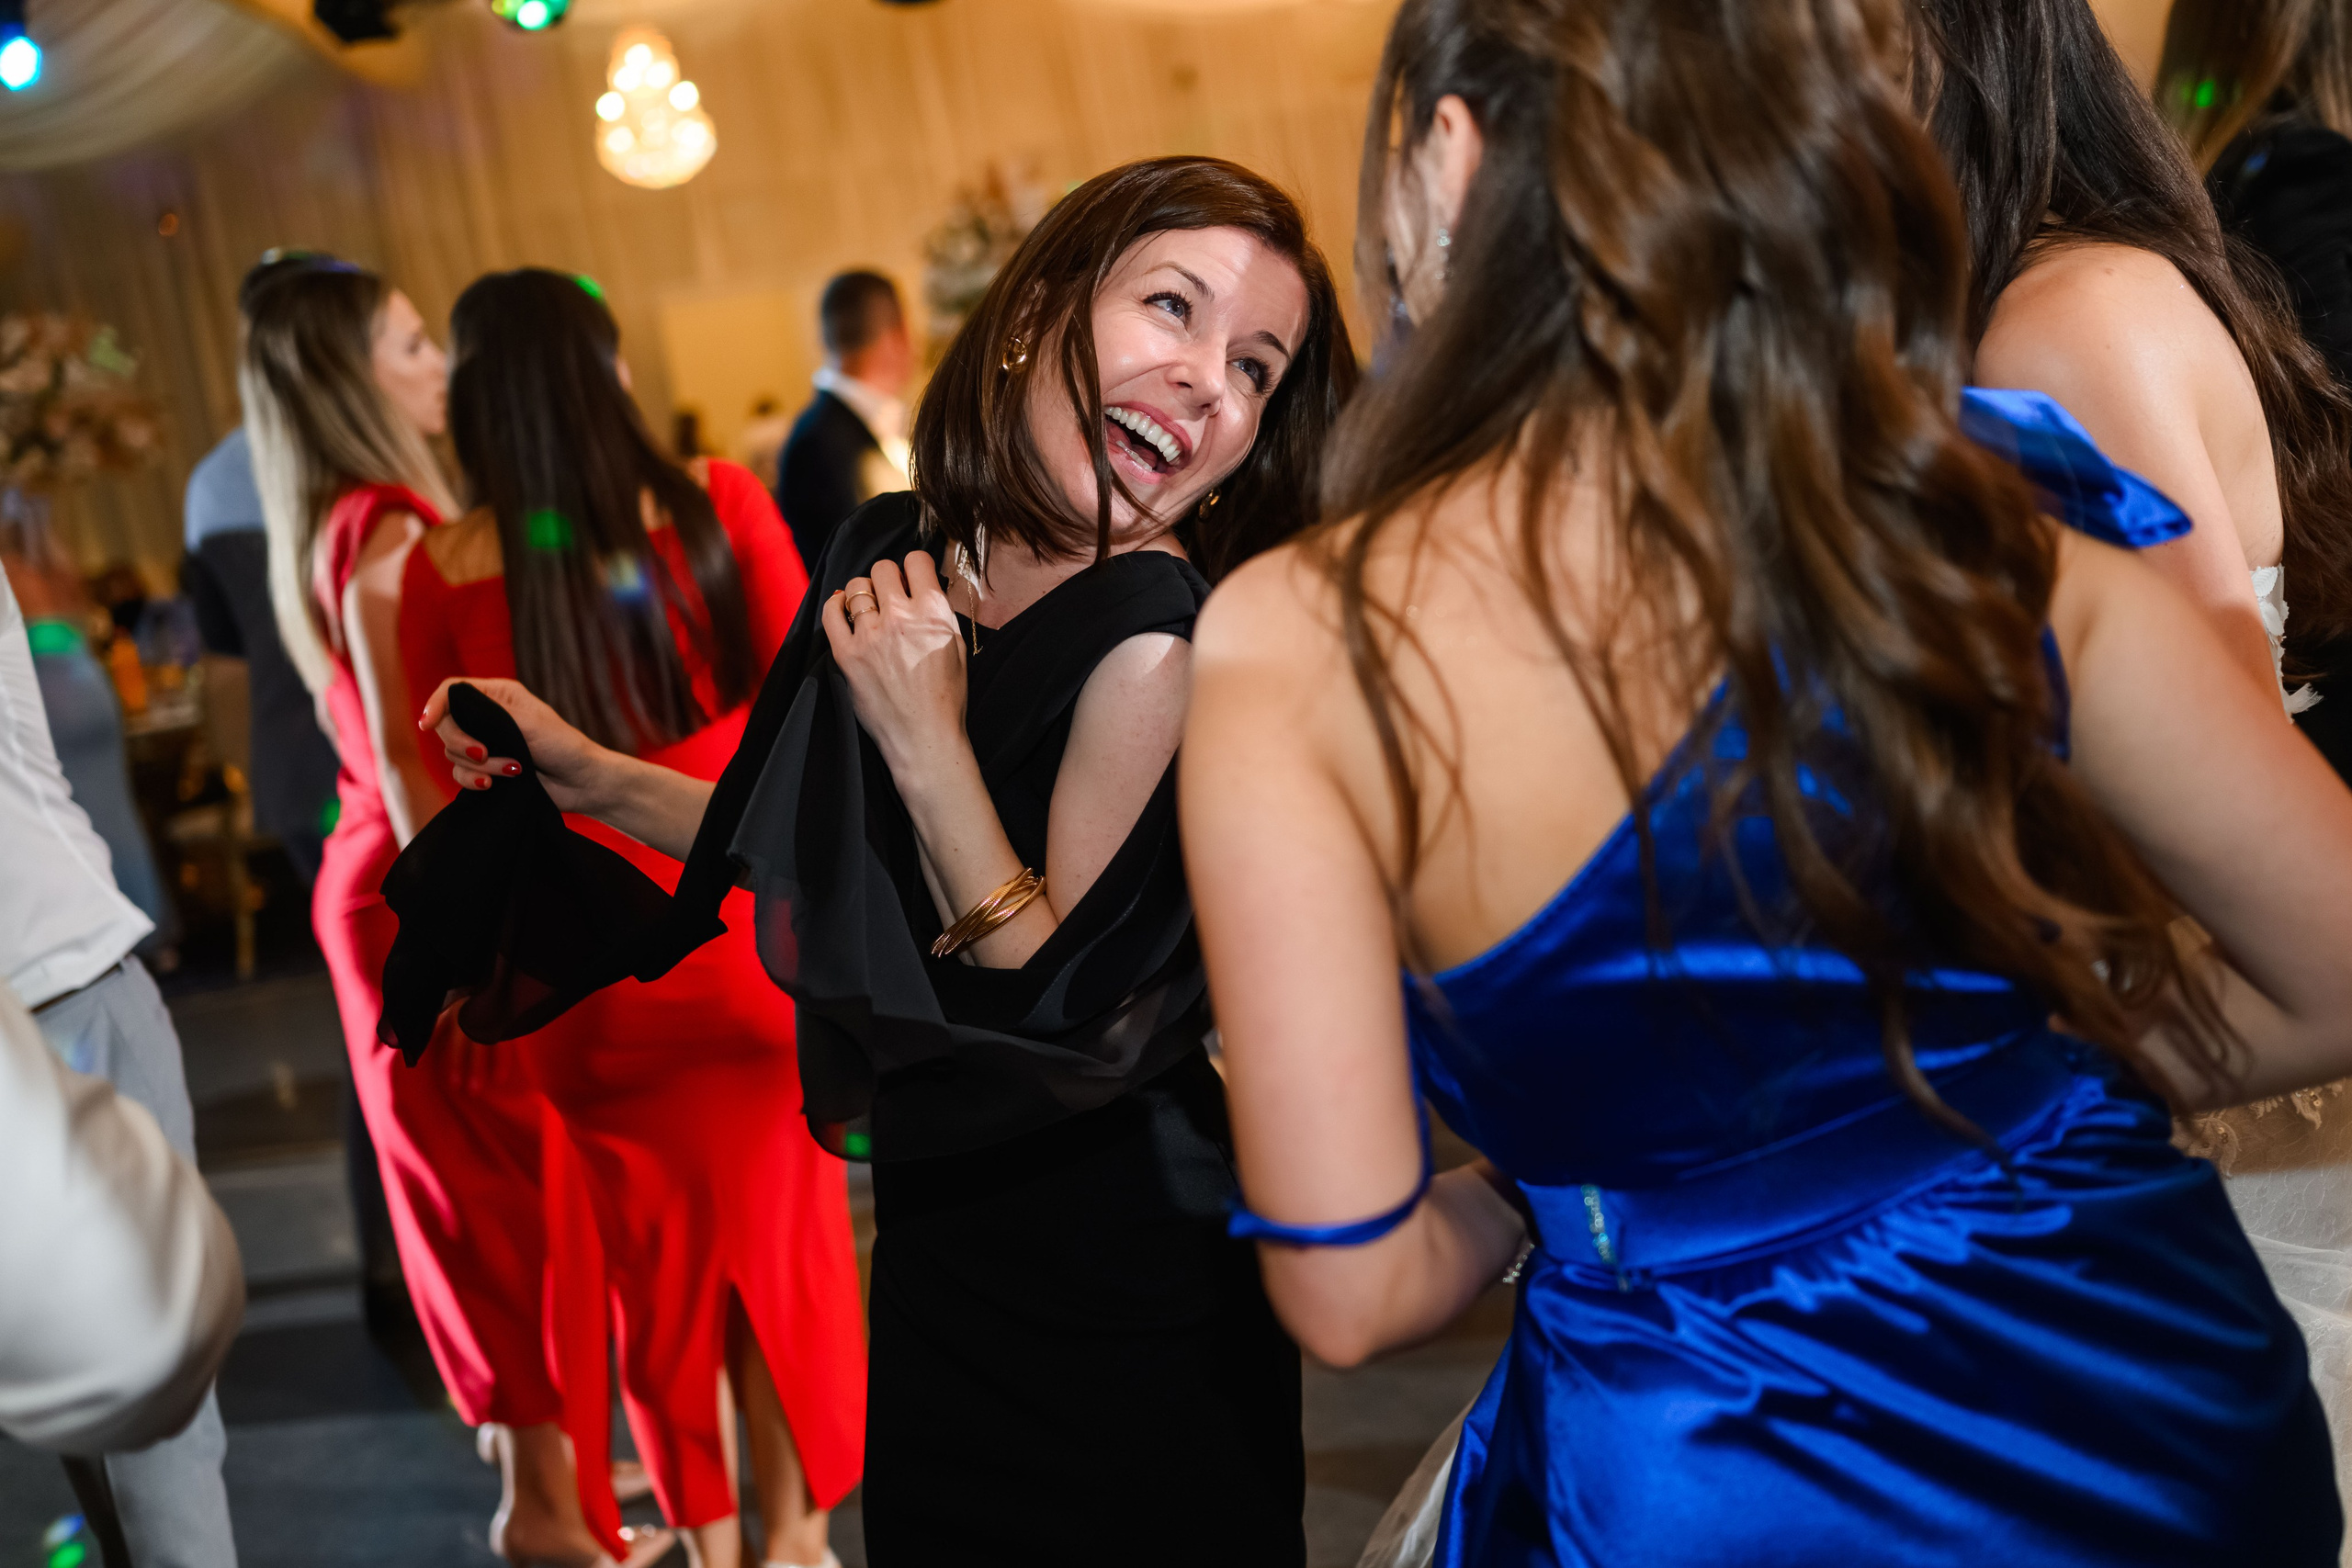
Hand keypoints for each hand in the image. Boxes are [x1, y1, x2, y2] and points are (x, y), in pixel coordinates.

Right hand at [418, 677, 612, 814]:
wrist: (582, 783)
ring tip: (513, 771)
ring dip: (480, 766)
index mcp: (498, 695)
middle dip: (461, 742)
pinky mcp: (487, 770)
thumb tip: (450, 701)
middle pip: (446, 724)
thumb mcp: (528, 723)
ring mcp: (486, 744)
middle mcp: (487, 717)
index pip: (453, 691)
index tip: (427, 724)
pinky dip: (474, 781)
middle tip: (483, 754)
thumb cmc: (563, 746)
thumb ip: (488, 712)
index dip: (435, 705)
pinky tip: (492, 786)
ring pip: (453, 753)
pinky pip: (461, 775)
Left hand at [822, 552, 968, 775]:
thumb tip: (922, 586)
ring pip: (855, 587)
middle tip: (891, 596)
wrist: (924, 736)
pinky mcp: (846, 654)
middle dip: (888, 578)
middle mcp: (900, 617)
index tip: (912, 579)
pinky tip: (843, 609)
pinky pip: (830, 613)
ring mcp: (869, 636)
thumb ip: (939, 611)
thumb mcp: (956, 646)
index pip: (916, 560)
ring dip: (863, 592)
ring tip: (869, 608)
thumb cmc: (946, 696)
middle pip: (882, 569)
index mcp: (933, 612)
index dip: (915, 567)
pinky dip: (835, 605)